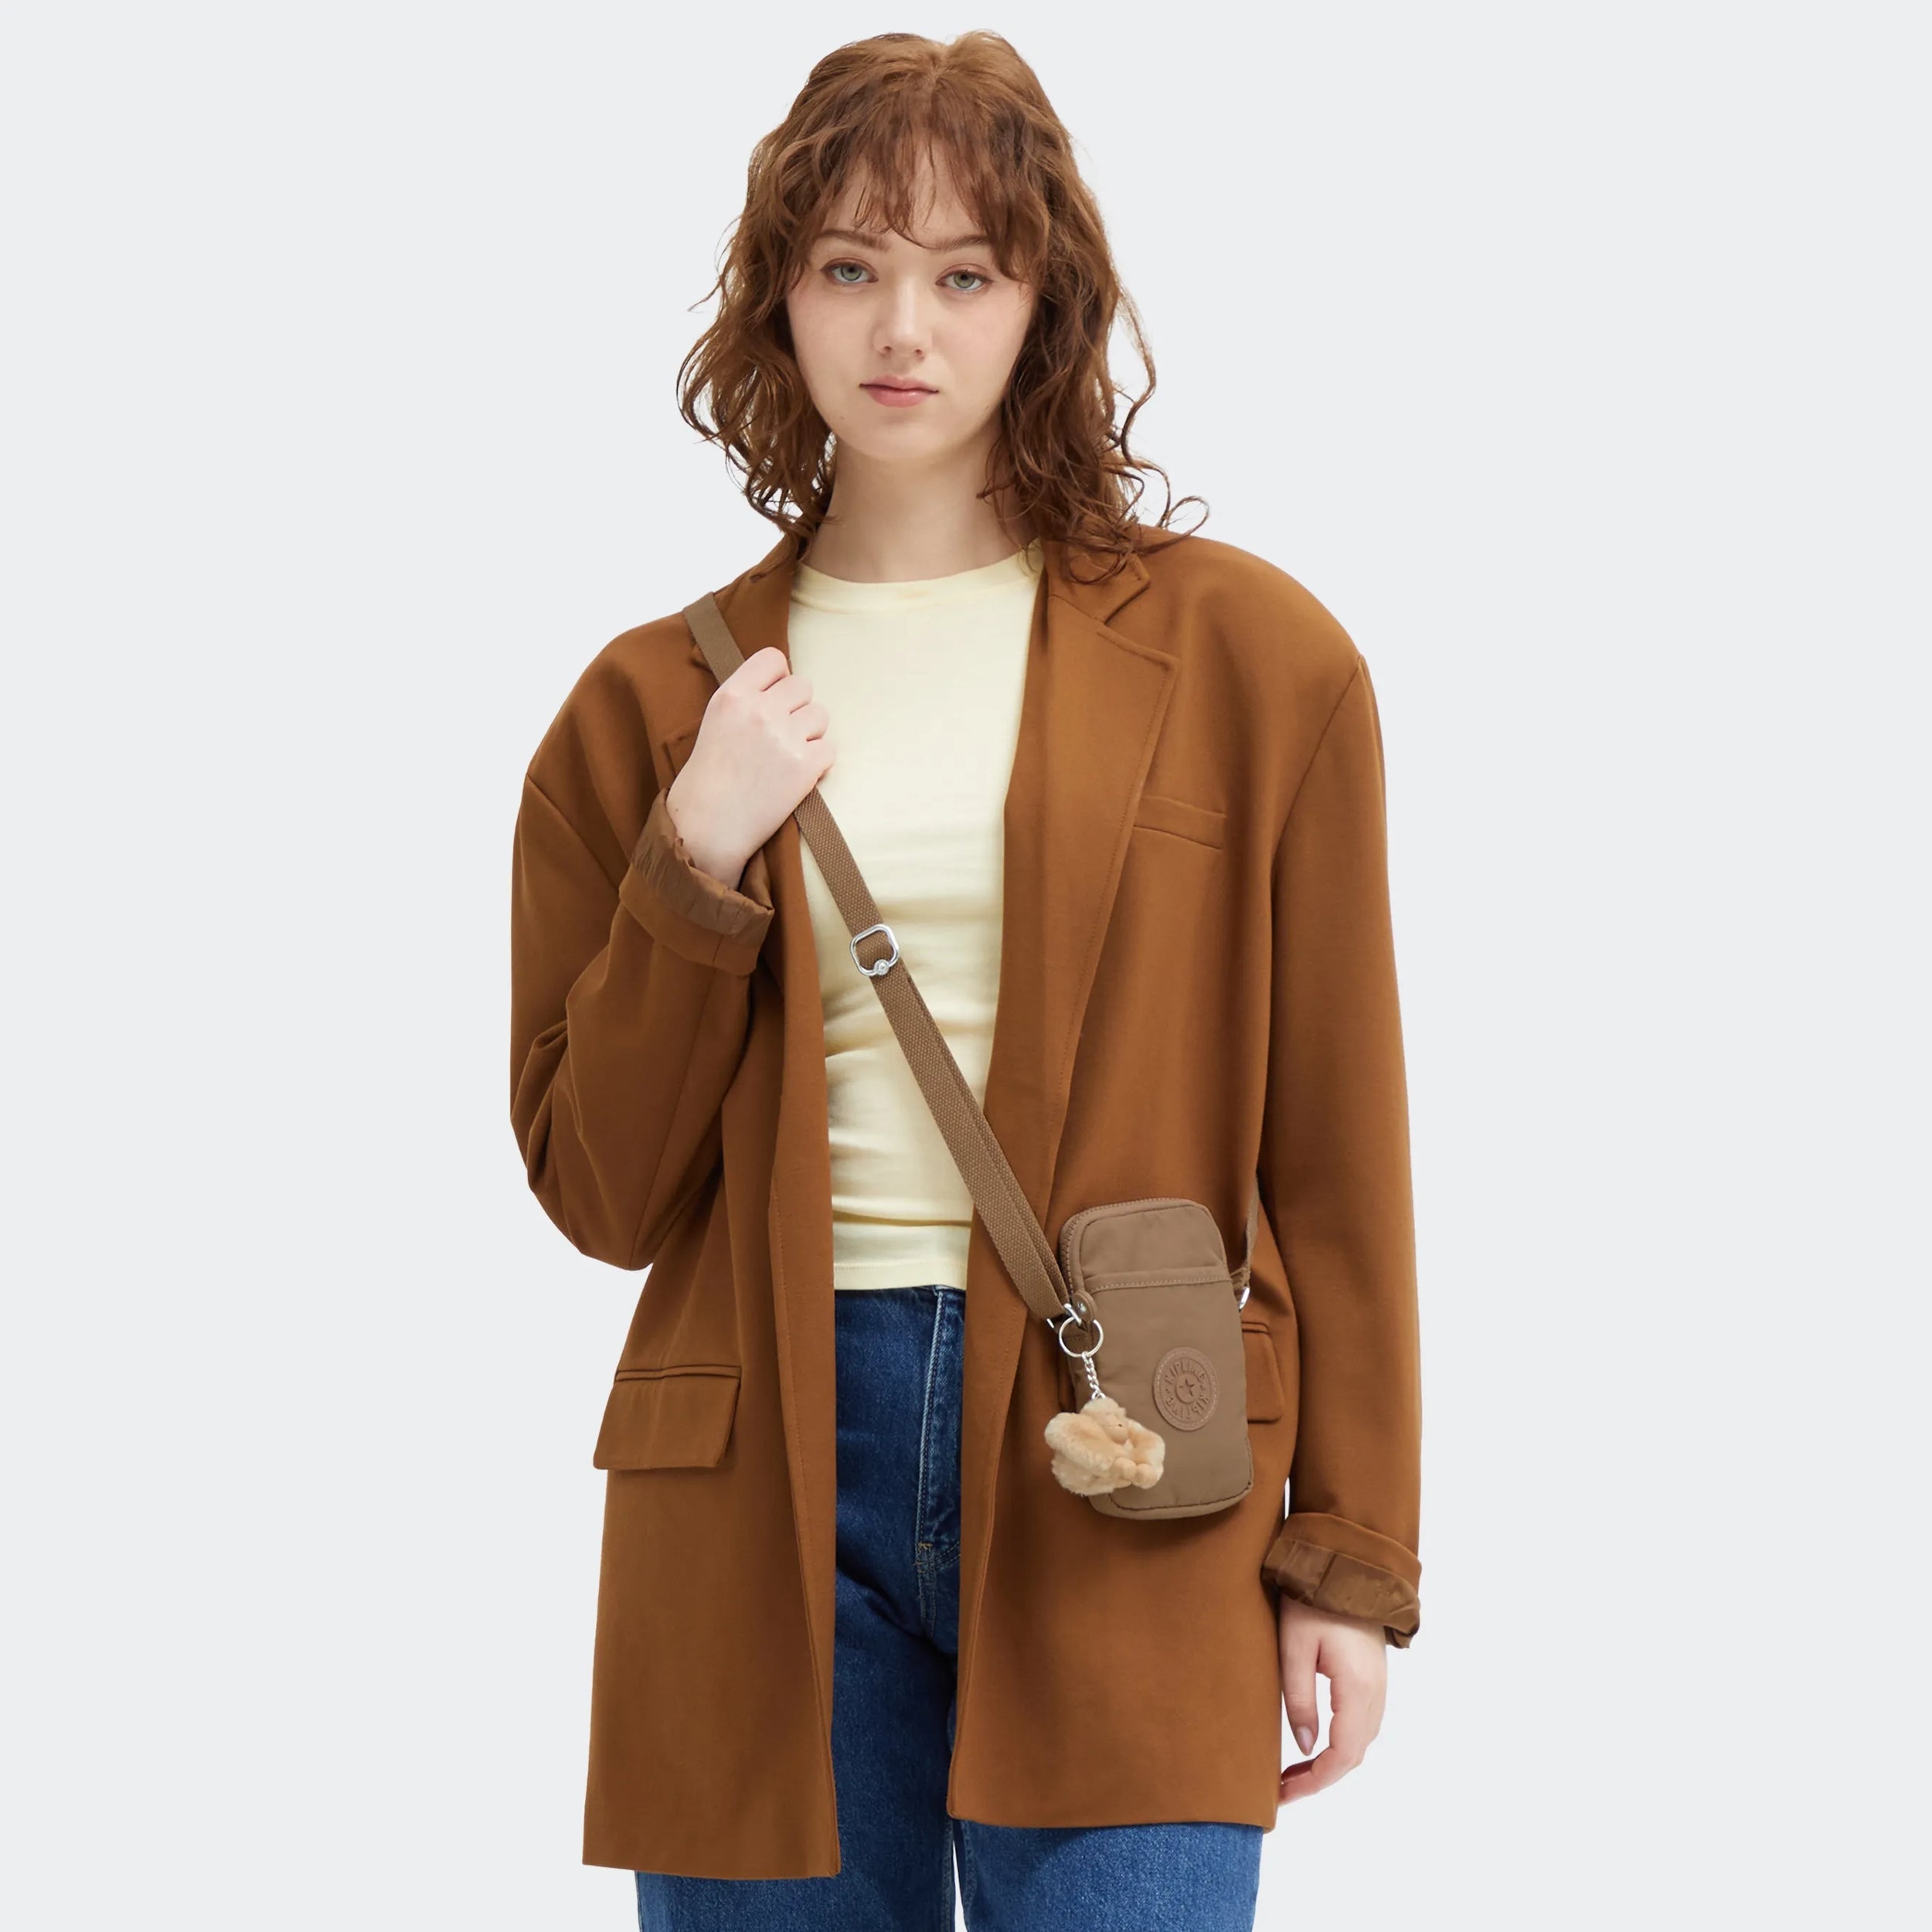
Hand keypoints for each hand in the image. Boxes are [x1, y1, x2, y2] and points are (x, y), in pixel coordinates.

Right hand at [666, 646, 835, 885]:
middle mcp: (759, 710)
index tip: (774, 698)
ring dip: (810, 734)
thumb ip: (745, 699)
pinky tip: (796, 775)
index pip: (773, 659)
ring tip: (787, 757)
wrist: (707, 827)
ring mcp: (784, 738)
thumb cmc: (709, 779)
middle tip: (781, 735)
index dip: (779, 678)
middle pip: (803, 685)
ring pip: (820, 715)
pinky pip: (829, 749)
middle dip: (797, 708)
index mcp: (733, 695)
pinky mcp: (804, 767)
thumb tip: (782, 684)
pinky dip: (818, 762)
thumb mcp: (715, 722)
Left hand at [1277, 1597, 1386, 1804]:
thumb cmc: (1313, 1602)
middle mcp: (1375, 1693)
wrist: (1346, 1564)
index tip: (1284, 1793)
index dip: (1315, 1782)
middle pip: (1354, 1755)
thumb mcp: (1293, 1648)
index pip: (1342, 1756)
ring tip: (1293, 1772)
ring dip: (1330, 1763)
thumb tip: (1304, 1747)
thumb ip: (1299, 1700)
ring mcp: (1378, 1684)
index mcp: (1357, 1690)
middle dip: (1320, 1778)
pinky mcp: (1372, 1675)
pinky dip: (1341, 1743)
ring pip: (1360, 1741)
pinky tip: (1315, 1744)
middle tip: (1282, 1788)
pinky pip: (1362, 1723)